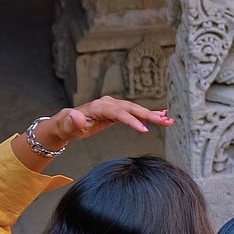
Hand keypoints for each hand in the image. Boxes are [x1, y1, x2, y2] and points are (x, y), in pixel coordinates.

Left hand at [12, 96, 173, 171]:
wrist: (65, 124)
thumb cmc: (66, 127)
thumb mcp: (67, 127)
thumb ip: (72, 122)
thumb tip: (76, 115)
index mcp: (99, 107)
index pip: (119, 114)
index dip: (132, 121)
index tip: (144, 129)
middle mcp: (108, 103)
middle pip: (132, 109)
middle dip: (150, 115)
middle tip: (166, 122)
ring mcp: (113, 106)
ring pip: (135, 109)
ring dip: (152, 115)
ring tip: (168, 120)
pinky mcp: (116, 111)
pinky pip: (134, 112)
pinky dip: (147, 114)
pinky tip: (160, 115)